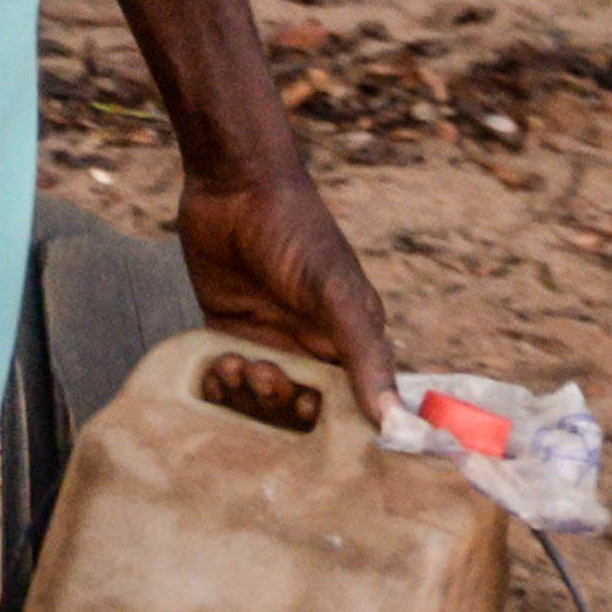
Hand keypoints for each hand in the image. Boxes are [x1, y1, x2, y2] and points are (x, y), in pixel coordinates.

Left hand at [176, 154, 398, 426]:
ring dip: (247, 395)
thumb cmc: (296, 233)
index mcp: (348, 340)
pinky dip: (219, 385)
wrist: (234, 185)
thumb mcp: (335, 293)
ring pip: (258, 400)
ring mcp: (268, 339)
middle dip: (281, 405)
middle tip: (265, 375)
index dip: (335, 426)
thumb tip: (394, 421)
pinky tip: (217, 366)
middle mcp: (309, 346)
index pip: (352, 406)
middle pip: (299, 410)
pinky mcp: (226, 331)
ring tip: (237, 363)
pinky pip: (224, 380)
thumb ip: (363, 356)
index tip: (310, 417)